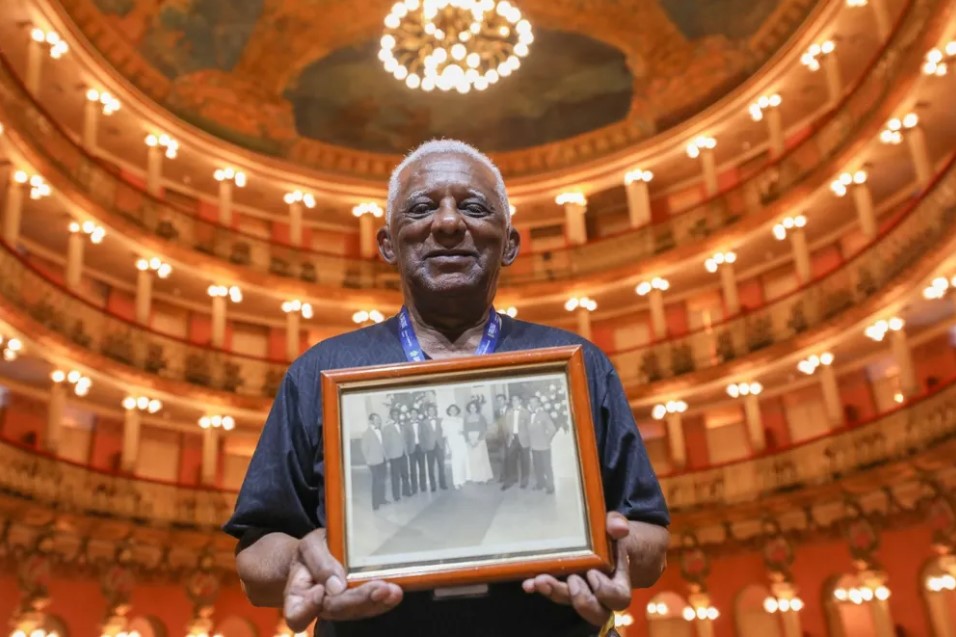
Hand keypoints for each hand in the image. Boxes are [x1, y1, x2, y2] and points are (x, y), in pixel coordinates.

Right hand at [284, 528, 402, 630]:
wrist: (321, 554)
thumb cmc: (312, 551)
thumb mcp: (310, 547)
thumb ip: (320, 563)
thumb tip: (336, 586)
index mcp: (298, 596)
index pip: (297, 613)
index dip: (307, 607)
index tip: (318, 591)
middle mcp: (320, 608)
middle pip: (336, 610)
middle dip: (358, 600)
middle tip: (379, 588)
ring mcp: (340, 609)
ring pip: (356, 611)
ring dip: (377, 602)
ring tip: (393, 591)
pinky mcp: (358, 605)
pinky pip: (370, 607)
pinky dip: (383, 600)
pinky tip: (395, 591)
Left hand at [521, 512, 631, 625]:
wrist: (599, 540)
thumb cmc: (610, 536)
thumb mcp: (615, 527)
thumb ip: (618, 524)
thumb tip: (618, 528)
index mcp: (618, 582)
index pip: (617, 597)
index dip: (605, 591)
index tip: (593, 572)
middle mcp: (598, 594)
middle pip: (594, 611)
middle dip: (580, 599)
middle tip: (571, 580)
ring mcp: (576, 592)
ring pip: (568, 602)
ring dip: (554, 593)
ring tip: (540, 581)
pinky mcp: (559, 586)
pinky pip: (549, 591)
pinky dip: (538, 587)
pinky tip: (528, 582)